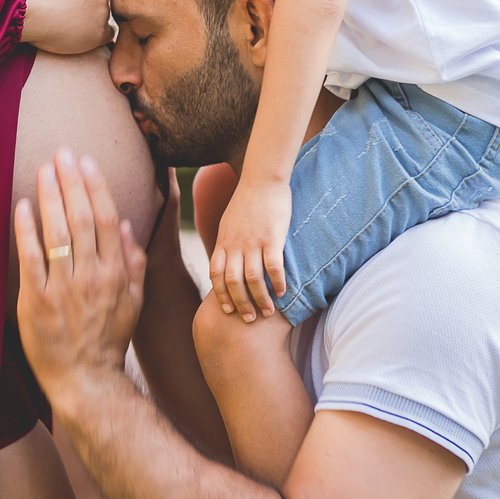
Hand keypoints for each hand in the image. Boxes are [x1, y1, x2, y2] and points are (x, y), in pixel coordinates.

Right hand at [14, 0, 112, 53]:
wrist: (26, 4)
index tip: (59, 0)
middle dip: (82, 5)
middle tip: (60, 14)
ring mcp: (102, 6)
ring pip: (100, 15)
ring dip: (87, 22)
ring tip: (62, 26)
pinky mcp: (99, 29)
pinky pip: (107, 34)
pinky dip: (94, 38)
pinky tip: (78, 38)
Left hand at [14, 148, 145, 409]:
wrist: (86, 380)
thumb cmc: (109, 339)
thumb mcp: (134, 302)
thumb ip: (133, 263)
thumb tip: (130, 225)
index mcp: (116, 273)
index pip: (109, 219)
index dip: (97, 187)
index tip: (87, 162)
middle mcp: (92, 277)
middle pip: (83, 218)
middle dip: (72, 182)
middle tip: (62, 153)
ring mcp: (64, 289)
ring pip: (58, 233)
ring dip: (51, 197)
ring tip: (44, 169)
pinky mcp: (37, 301)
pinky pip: (31, 259)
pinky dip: (27, 230)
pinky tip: (23, 206)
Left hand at [209, 179, 290, 320]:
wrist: (262, 179)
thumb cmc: (248, 201)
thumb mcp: (229, 222)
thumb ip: (228, 242)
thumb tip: (228, 260)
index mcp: (223, 241)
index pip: (216, 275)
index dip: (220, 295)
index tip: (227, 310)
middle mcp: (235, 244)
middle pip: (232, 282)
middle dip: (240, 304)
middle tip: (249, 319)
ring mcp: (253, 241)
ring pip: (252, 279)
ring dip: (260, 299)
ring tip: (268, 312)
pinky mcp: (272, 237)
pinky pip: (273, 266)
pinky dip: (277, 282)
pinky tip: (284, 293)